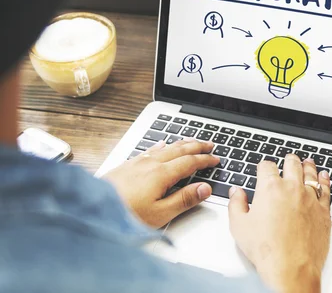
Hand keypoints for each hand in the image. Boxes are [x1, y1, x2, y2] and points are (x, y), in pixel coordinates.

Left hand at [104, 139, 218, 227]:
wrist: (90, 210)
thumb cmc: (124, 215)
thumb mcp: (159, 214)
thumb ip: (184, 199)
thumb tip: (204, 188)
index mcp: (162, 174)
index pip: (190, 162)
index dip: (205, 160)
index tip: (215, 159)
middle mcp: (150, 163)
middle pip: (180, 149)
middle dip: (197, 146)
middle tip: (210, 144)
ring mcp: (137, 162)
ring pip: (166, 147)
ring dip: (182, 143)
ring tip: (192, 141)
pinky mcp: (127, 165)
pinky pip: (151, 149)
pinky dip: (162, 145)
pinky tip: (162, 144)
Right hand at [228, 155, 330, 292]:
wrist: (291, 268)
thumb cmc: (266, 250)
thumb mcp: (239, 226)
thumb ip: (236, 204)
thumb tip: (236, 192)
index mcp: (270, 188)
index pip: (267, 166)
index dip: (263, 166)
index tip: (263, 168)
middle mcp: (291, 188)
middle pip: (292, 163)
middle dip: (288, 160)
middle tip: (288, 160)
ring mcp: (309, 198)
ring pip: (310, 173)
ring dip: (308, 166)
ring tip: (307, 162)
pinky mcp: (323, 210)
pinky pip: (326, 189)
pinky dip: (325, 180)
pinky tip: (324, 177)